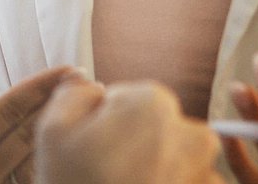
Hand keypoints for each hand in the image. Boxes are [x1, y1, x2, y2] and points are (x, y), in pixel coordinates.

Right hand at [0, 8, 80, 183]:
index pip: (10, 112)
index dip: (43, 88)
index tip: (71, 69)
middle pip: (33, 134)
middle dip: (64, 107)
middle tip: (91, 82)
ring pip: (39, 160)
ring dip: (65, 135)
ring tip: (92, 108)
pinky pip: (33, 179)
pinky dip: (51, 160)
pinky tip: (72, 143)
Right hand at [33, 80, 223, 183]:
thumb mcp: (51, 130)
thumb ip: (74, 92)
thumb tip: (90, 85)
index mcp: (153, 104)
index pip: (128, 98)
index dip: (106, 122)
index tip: (94, 150)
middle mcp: (190, 132)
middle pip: (158, 126)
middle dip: (137, 144)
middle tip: (108, 173)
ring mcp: (205, 172)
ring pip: (178, 157)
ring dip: (159, 170)